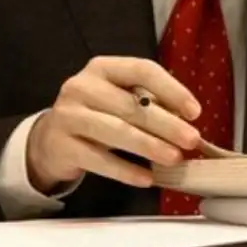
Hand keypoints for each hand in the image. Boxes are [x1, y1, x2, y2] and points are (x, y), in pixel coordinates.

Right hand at [26, 56, 201, 193]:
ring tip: (175, 158)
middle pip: (131, 105)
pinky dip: (126, 170)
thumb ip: (150, 103)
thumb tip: (187, 119)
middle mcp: (82, 87)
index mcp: (103, 68)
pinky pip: (99, 160)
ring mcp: (68, 116)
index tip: (195, 112)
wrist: (50, 141)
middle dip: (167, 124)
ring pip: (116, 131)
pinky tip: (147, 178)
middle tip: (192, 140)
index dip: (172, 90)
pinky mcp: (62, 146)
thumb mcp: (120, 101)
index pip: (142, 70)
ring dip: (150, 146)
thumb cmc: (97, 116)